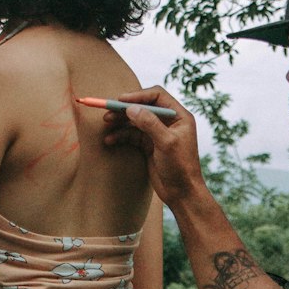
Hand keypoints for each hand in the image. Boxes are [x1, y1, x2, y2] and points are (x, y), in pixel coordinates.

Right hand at [101, 87, 205, 209]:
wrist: (182, 193)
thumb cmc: (181, 167)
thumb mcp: (166, 143)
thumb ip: (150, 124)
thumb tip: (131, 108)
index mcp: (179, 116)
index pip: (157, 96)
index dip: (138, 96)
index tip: (121, 100)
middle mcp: (168, 121)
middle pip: (143, 107)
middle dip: (125, 109)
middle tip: (107, 112)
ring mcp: (158, 133)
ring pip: (135, 121)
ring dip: (120, 122)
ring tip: (106, 124)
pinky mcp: (149, 145)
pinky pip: (132, 135)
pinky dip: (121, 136)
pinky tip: (110, 140)